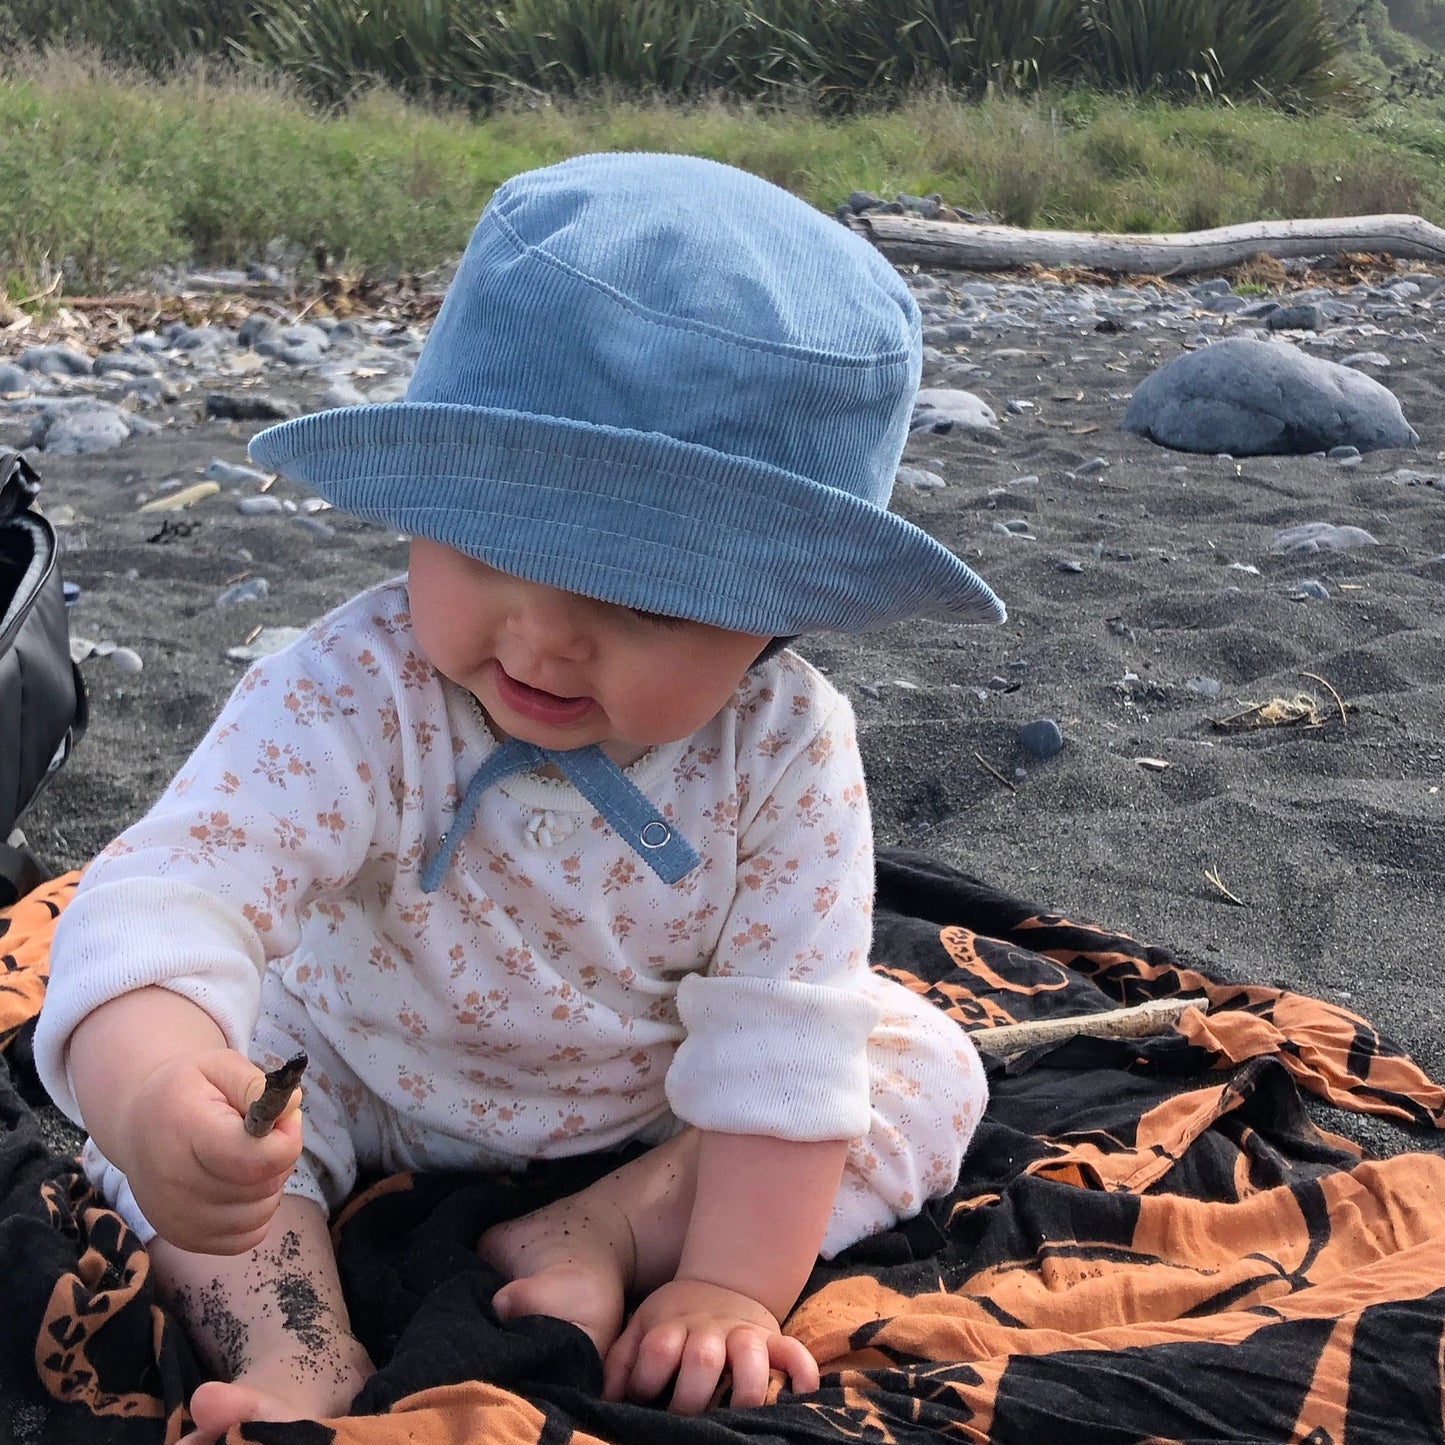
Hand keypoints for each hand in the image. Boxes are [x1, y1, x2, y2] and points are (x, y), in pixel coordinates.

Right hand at [109, 1049, 301, 1254]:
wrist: (137, 1124)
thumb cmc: (185, 1091)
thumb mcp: (218, 1065)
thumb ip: (256, 1084)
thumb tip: (293, 1106)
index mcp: (187, 1132)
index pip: (255, 1158)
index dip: (286, 1139)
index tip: (282, 1118)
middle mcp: (176, 1183)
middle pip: (263, 1186)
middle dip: (279, 1157)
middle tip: (262, 1134)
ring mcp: (178, 1218)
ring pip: (260, 1214)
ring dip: (268, 1186)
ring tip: (247, 1158)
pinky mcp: (183, 1238)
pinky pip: (247, 1237)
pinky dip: (255, 1213)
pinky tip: (239, 1185)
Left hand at [602, 1278, 819, 1413]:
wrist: (720, 1284)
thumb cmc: (674, 1319)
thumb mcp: (642, 1327)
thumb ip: (622, 1361)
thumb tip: (605, 1401)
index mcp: (672, 1325)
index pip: (657, 1350)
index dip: (646, 1381)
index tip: (643, 1401)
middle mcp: (708, 1329)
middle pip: (702, 1358)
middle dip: (693, 1397)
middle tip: (686, 1422)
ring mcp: (742, 1333)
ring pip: (749, 1356)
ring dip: (745, 1389)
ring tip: (738, 1416)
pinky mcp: (771, 1338)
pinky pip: (793, 1350)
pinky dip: (801, 1370)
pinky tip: (800, 1394)